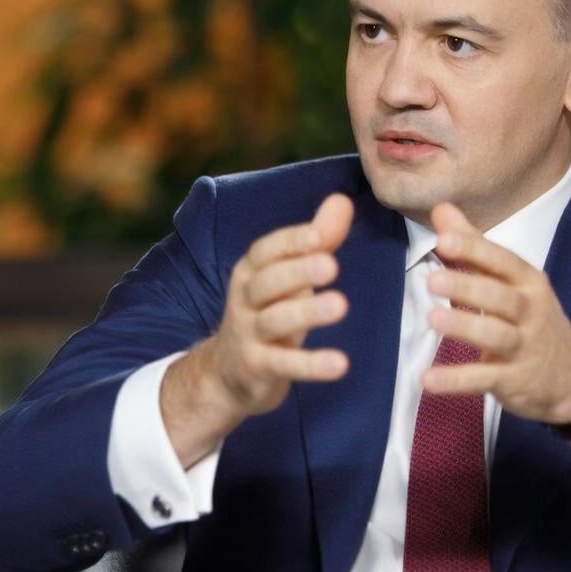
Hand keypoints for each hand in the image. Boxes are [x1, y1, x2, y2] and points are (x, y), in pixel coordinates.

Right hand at [161, 193, 353, 466]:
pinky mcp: (257, 367)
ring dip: (306, 312)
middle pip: (268, 282)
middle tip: (331, 265)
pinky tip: (339, 364)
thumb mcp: (289, 275)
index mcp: (251, 271)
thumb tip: (342, 200)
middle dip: (297, 271)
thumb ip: (318, 239)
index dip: (290, 242)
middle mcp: (244, 299)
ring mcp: (247, 334)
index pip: (265, 251)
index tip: (319, 235)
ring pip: (274, 320)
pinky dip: (310, 365)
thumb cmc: (267, 311)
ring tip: (340, 305)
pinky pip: (283, 365)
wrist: (228, 371)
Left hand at [420, 201, 570, 424]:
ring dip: (465, 327)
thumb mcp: (510, 281)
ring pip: (495, 335)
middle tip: (432, 281)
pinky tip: (428, 379)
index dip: (474, 249)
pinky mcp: (514, 380)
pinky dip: (456, 380)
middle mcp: (530, 311)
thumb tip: (441, 209)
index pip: (501, 260)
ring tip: (432, 320)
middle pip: (500, 297)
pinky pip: (484, 378)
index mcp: (527, 282)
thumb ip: (473, 247)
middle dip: (468, 287)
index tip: (444, 238)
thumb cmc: (531, 319)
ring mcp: (524, 347)